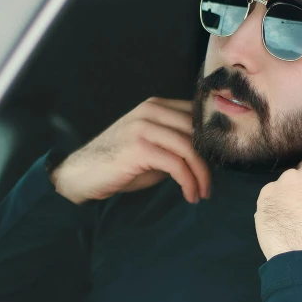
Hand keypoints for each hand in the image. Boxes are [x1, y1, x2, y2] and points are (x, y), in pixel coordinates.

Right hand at [50, 98, 210, 204]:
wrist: (82, 174)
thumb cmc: (119, 164)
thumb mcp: (153, 147)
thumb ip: (176, 143)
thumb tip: (208, 154)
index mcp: (156, 106)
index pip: (196, 115)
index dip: (212, 140)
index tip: (218, 163)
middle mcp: (151, 110)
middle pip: (196, 132)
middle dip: (209, 161)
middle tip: (210, 184)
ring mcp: (144, 127)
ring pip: (189, 149)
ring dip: (201, 175)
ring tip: (202, 193)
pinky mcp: (139, 148)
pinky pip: (176, 165)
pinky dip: (188, 182)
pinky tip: (189, 195)